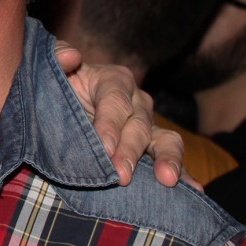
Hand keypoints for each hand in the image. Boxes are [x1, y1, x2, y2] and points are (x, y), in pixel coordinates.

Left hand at [54, 41, 183, 187]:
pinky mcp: (152, 147)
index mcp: (114, 80)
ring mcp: (148, 125)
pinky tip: (193, 190)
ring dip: (166, 160)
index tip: (104, 147)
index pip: (114, 101)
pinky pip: (170, 159)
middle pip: (138, 126)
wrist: (62, 106)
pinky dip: (184, 174)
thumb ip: (56, 57)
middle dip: (130, 151)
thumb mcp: (52, 68)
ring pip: (165, 140)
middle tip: (121, 175)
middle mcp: (137, 101)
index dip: (109, 124)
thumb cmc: (58, 87)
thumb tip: (72, 56)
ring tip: (167, 180)